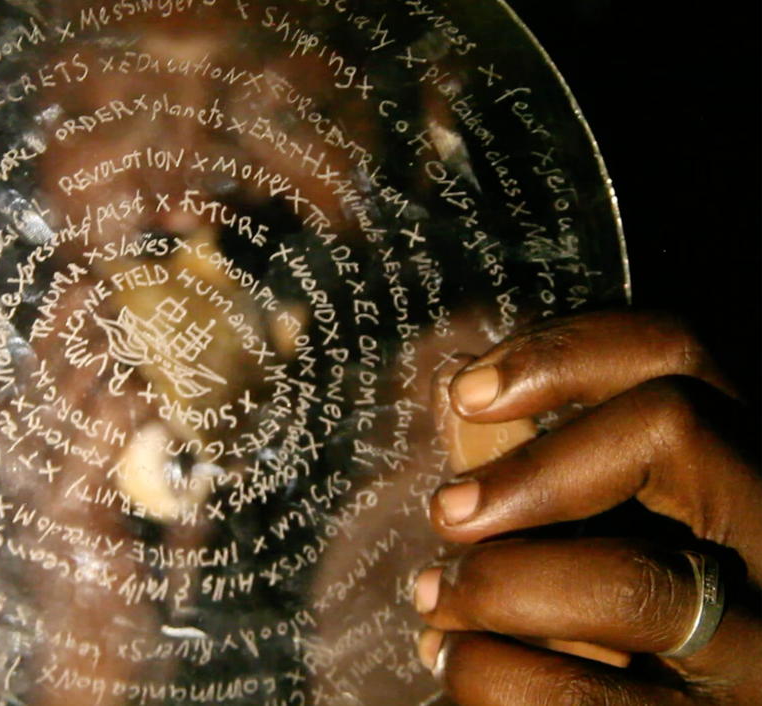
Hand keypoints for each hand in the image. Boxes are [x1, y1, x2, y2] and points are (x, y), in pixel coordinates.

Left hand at [412, 310, 760, 704]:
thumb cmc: (608, 618)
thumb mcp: (608, 525)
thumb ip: (558, 472)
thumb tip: (454, 408)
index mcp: (732, 466)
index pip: (673, 351)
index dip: (563, 351)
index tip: (466, 394)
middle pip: (671, 431)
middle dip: (531, 471)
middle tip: (446, 513)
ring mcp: (758, 641)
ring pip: (631, 579)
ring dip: (498, 586)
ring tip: (435, 599)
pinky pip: (583, 695)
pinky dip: (492, 674)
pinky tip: (456, 665)